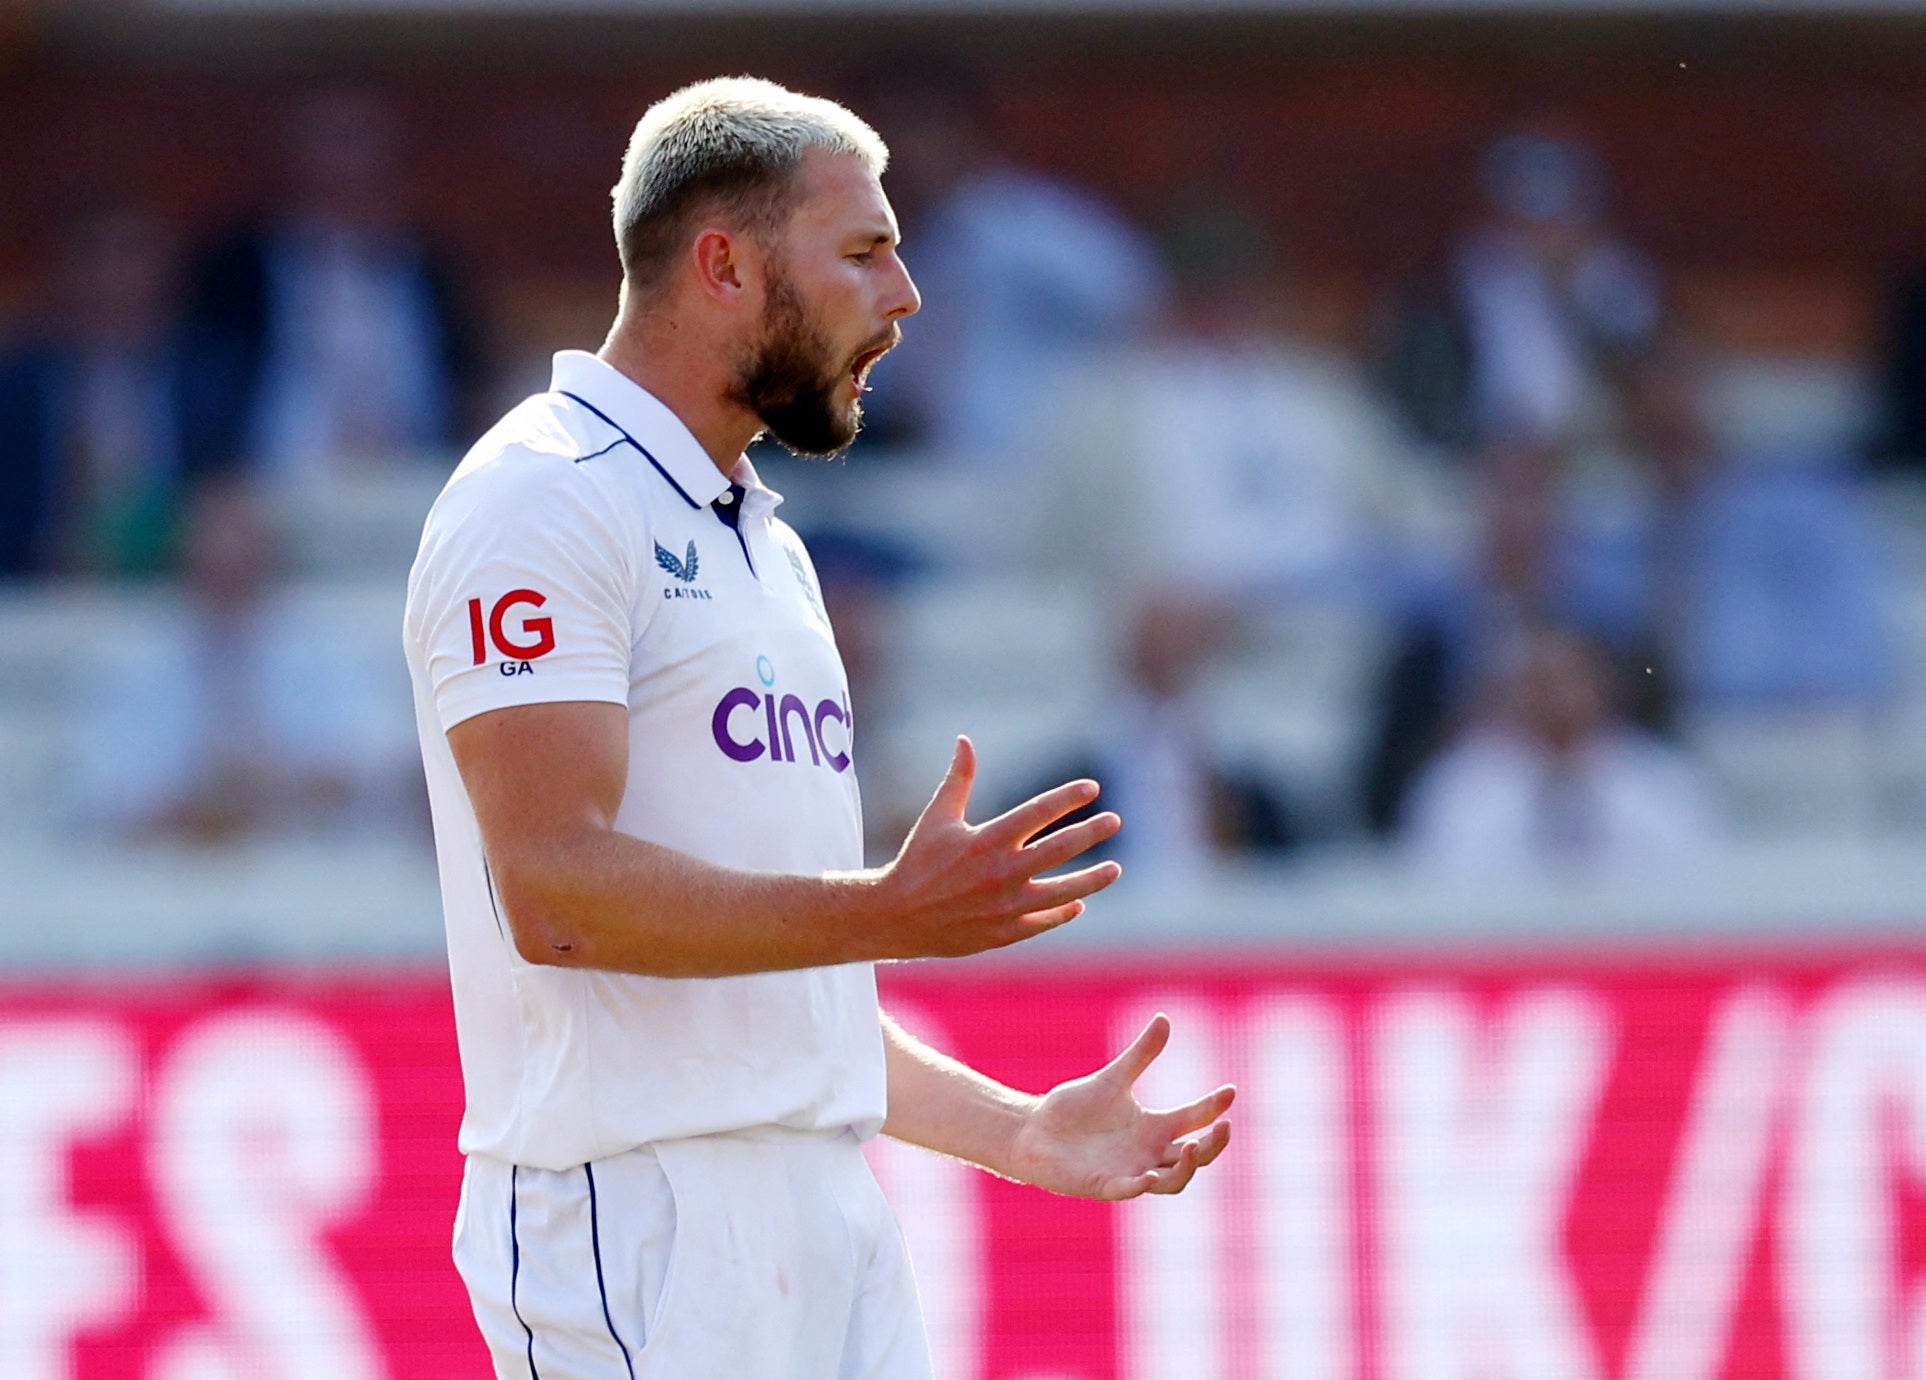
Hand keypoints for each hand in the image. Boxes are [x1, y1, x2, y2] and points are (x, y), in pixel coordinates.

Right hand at [868, 736, 1121, 959]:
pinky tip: (1078, 902)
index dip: (1068, 797)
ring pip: (1062, 892)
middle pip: (1060, 849)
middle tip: (1115, 821)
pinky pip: (1043, 920)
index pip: (1038, 812)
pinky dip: (1063, 912)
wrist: (896, 916)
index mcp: (986, 839)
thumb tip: (965, 740)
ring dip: (1092, 879)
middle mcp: (1001, 872)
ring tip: (1115, 868)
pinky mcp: (1003, 933)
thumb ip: (959, 779)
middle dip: (1091, 832)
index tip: (1092, 788)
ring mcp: (1005, 906)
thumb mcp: (937, 817)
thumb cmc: (918, 861)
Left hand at [1005, 1013, 1233, 1199]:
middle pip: (1194, 1157)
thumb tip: (1164, 1018)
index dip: (1212, 1107)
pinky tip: (1148, 1175)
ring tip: (1193, 1146)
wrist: (1035, 1130)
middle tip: (1224, 1126)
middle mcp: (1147, 1154)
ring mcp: (1128, 1172)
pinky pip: (1126, 1190)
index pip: (1192, 1119)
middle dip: (1213, 1145)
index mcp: (1153, 1129)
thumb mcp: (1113, 1079)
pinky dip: (1138, 1185)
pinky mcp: (1102, 1185)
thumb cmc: (1076, 1109)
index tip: (1230, 1090)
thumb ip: (1141, 1055)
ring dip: (1185, 1167)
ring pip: (1170, 1181)